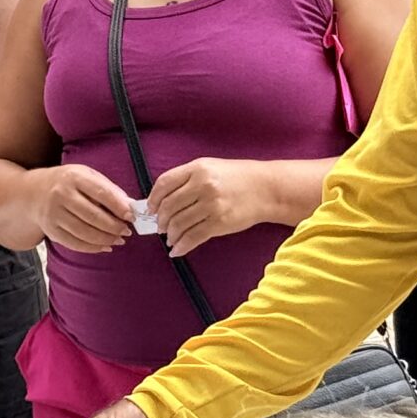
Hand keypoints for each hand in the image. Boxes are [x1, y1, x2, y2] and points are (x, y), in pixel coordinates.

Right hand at [32, 165, 135, 253]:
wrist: (33, 192)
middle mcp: (61, 195)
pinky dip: (93, 248)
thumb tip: (129, 206)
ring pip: (85, 232)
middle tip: (127, 231)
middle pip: (93, 216)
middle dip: (114, 226)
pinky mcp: (51, 230)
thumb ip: (108, 189)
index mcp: (74, 177)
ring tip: (119, 239)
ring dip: (106, 239)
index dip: (118, 206)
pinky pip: (75, 243)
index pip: (101, 192)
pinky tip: (105, 246)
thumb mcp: (85, 175)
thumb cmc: (66, 183)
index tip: (131, 215)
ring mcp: (54, 214)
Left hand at [146, 158, 269, 259]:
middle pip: (169, 206)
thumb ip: (187, 179)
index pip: (164, 183)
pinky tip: (177, 250)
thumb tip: (162, 199)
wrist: (266, 188)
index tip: (150, 208)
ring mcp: (211, 205)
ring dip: (170, 234)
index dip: (153, 198)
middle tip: (159, 226)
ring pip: (179, 224)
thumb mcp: (210, 167)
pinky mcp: (220, 223)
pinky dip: (182, 246)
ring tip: (170, 238)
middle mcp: (203, 185)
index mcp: (198, 168)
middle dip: (160, 220)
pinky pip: (194, 237)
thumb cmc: (238, 177)